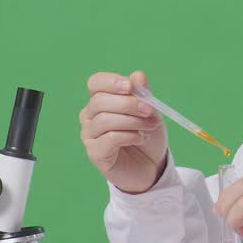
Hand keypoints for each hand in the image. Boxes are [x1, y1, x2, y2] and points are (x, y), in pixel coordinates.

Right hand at [80, 71, 168, 193]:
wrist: (152, 167)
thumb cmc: (148, 136)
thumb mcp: (151, 112)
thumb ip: (143, 94)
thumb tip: (138, 75)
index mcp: (102, 101)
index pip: (96, 83)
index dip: (111, 82)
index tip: (130, 86)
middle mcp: (90, 116)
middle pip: (99, 101)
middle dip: (129, 104)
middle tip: (150, 111)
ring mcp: (90, 135)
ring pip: (104, 120)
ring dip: (133, 121)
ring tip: (149, 127)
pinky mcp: (95, 153)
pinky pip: (109, 138)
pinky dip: (129, 136)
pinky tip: (140, 139)